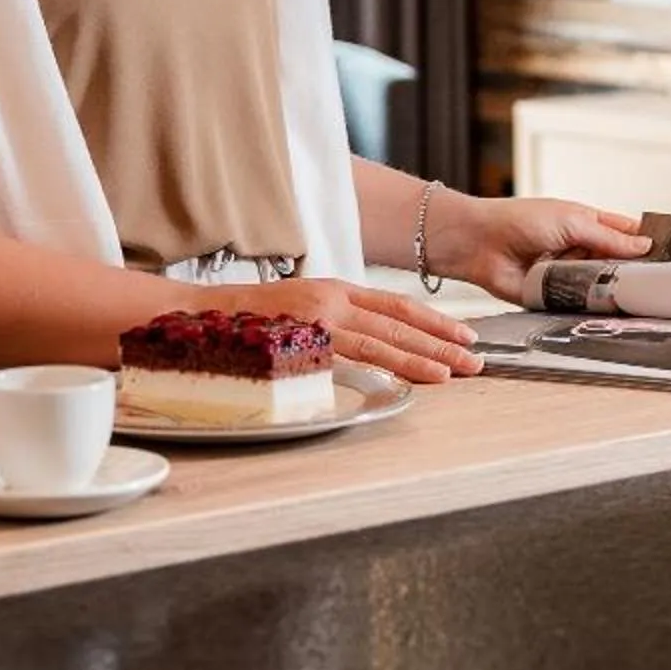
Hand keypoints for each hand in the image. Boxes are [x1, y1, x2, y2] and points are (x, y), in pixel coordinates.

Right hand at [248, 277, 481, 384]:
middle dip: (441, 342)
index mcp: (333, 290)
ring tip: (454, 372)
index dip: (433, 320)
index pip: (395, 304)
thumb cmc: (245, 320)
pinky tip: (409, 379)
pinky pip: (351, 359)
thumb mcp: (298, 310)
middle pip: (398, 322)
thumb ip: (332, 322)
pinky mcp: (302, 342)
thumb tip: (364, 345)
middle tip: (475, 360)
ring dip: (422, 358)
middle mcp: (331, 300)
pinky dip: (384, 368)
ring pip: (382, 341)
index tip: (463, 334)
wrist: (195, 316)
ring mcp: (317, 320)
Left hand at [431, 194, 647, 305]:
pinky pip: (579, 304)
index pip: (627, 235)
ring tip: (640, 300)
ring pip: (601, 286)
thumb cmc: (521, 220)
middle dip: (633, 273)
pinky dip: (591, 307)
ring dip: (614, 292)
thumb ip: (609, 238)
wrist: (480, 244)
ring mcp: (568, 274)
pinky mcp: (554, 296)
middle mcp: (581, 250)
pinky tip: (610, 313)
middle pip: (618, 265)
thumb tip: (646, 246)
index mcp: (588, 224)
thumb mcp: (573, 221)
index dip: (647, 244)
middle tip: (661, 285)